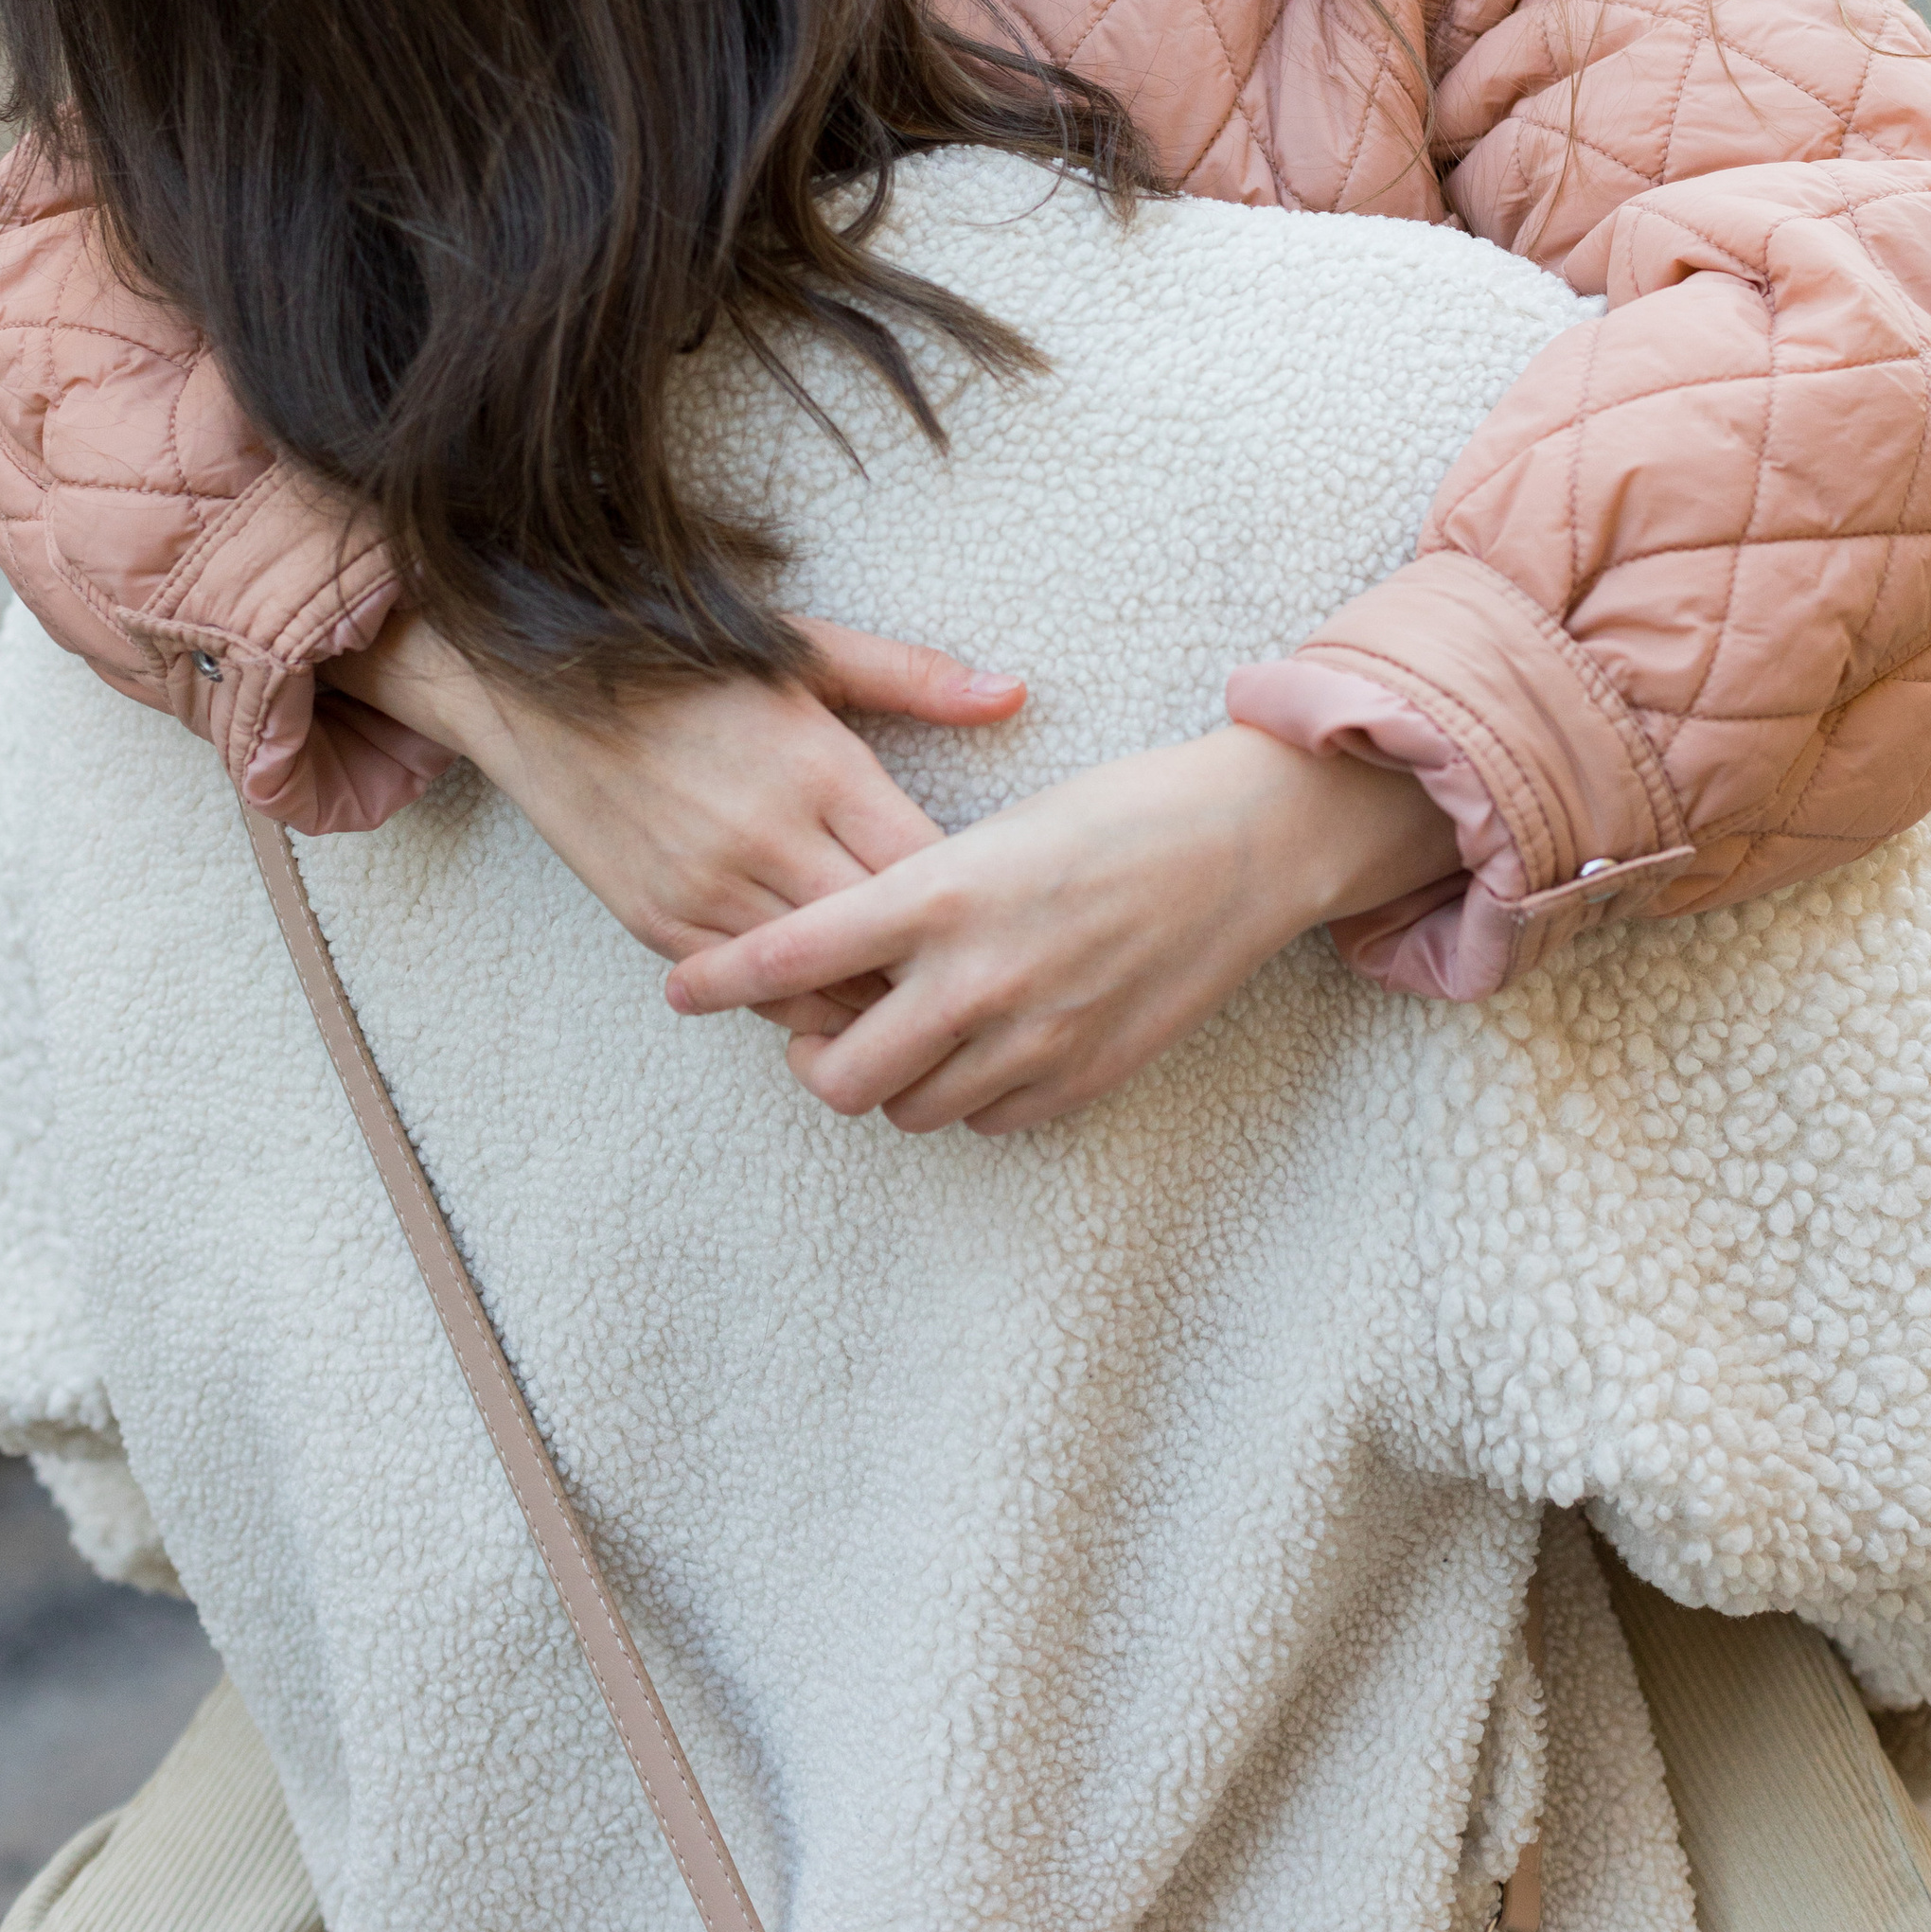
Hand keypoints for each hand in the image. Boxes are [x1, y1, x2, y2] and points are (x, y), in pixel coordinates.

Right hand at [321, 616, 1024, 1027]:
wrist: (533, 686)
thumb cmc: (686, 660)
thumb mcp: (805, 650)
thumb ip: (914, 677)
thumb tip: (1015, 695)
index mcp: (818, 766)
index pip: (929, 870)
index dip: (973, 903)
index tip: (1004, 908)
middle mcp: (768, 839)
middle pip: (885, 946)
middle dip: (934, 968)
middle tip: (977, 975)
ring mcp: (709, 892)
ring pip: (821, 986)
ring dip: (872, 999)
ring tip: (918, 1002)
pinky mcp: (660, 928)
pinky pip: (751, 994)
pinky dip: (798, 1001)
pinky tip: (831, 992)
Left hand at [663, 724, 1461, 1134]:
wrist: (1249, 841)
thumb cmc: (1120, 809)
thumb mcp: (1000, 828)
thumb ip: (919, 900)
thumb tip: (854, 950)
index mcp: (944, 893)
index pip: (795, 954)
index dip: (723, 980)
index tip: (681, 991)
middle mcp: (978, 977)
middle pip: (840, 1074)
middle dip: (814, 1060)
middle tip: (817, 1033)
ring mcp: (1035, 1038)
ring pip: (911, 1109)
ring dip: (893, 1081)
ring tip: (905, 1035)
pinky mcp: (1084, 1078)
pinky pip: (988, 1122)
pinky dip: (968, 1095)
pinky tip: (982, 1047)